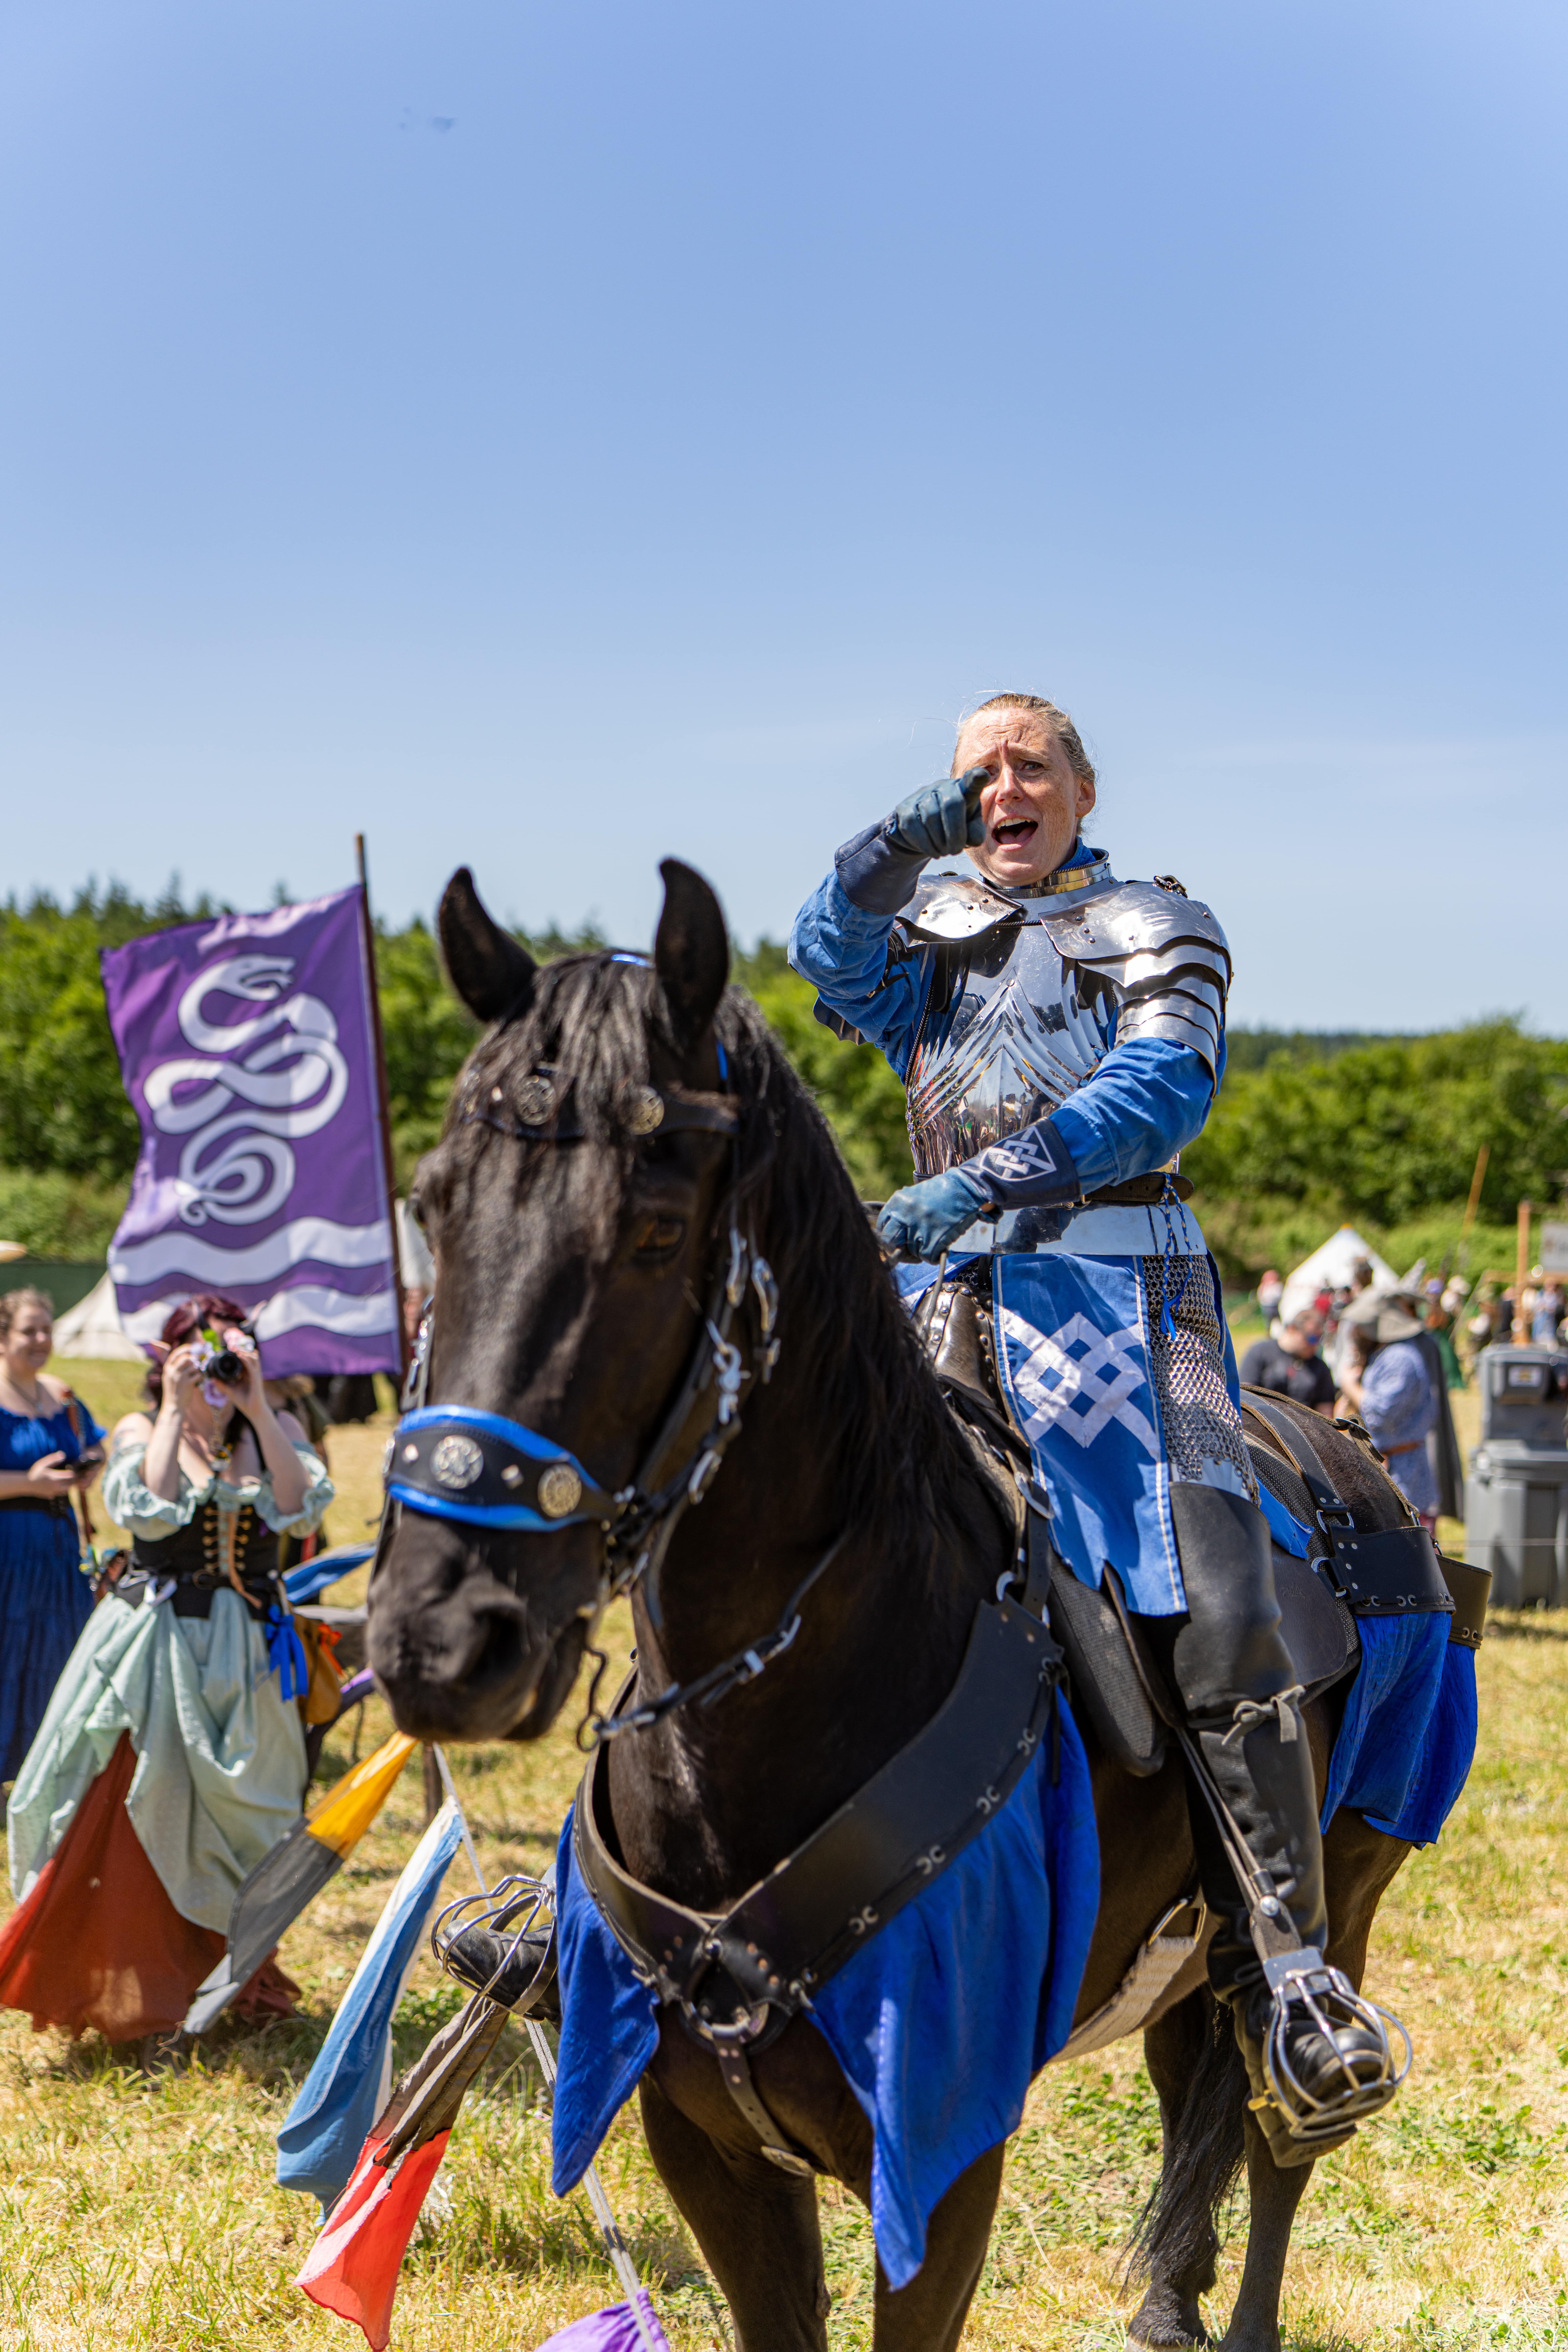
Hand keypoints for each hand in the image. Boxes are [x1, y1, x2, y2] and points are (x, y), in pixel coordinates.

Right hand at [25, 1450, 75, 1497]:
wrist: (25, 1484)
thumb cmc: (34, 1472)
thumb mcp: (42, 1463)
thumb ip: (53, 1458)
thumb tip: (63, 1454)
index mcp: (55, 1477)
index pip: (70, 1475)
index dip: (72, 1472)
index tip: (70, 1469)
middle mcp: (55, 1485)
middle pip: (70, 1484)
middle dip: (72, 1479)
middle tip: (71, 1475)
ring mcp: (53, 1492)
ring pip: (66, 1490)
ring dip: (68, 1485)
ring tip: (65, 1480)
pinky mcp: (50, 1495)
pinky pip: (59, 1494)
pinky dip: (61, 1490)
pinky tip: (57, 1486)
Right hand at [160, 1343, 203, 1410]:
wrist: (173, 1406)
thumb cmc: (173, 1391)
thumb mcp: (169, 1377)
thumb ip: (174, 1367)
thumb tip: (186, 1356)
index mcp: (167, 1369)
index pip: (175, 1354)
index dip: (185, 1348)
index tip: (192, 1346)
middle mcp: (172, 1372)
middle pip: (186, 1358)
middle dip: (194, 1357)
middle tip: (199, 1358)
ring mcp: (180, 1377)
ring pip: (193, 1365)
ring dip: (198, 1368)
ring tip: (196, 1373)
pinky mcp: (188, 1384)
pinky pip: (198, 1374)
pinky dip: (200, 1376)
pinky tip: (197, 1380)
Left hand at [218, 1327, 266, 1414]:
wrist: (253, 1411)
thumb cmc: (244, 1402)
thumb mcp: (230, 1391)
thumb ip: (222, 1385)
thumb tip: (212, 1379)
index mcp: (247, 1375)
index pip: (244, 1360)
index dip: (238, 1352)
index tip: (230, 1348)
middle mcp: (252, 1373)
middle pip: (250, 1356)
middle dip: (242, 1349)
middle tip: (232, 1345)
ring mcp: (255, 1375)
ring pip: (253, 1358)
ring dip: (245, 1352)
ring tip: (236, 1348)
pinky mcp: (256, 1379)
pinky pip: (252, 1367)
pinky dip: (246, 1360)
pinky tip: (240, 1355)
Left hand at [876, 1167, 994, 1260]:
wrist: (966, 1188)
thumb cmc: (943, 1192)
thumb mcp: (915, 1195)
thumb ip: (903, 1211)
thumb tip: (896, 1229)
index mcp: (898, 1202)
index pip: (882, 1226)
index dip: (889, 1236)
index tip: (896, 1240)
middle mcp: (905, 1215)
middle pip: (891, 1242)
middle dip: (899, 1248)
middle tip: (908, 1248)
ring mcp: (919, 1228)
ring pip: (911, 1251)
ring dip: (921, 1250)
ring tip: (931, 1240)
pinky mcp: (935, 1239)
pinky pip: (927, 1257)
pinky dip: (933, 1255)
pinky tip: (939, 1246)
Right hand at [883, 766, 988, 861]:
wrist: (922, 836)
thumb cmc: (953, 829)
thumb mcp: (969, 832)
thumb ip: (975, 834)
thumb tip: (972, 839)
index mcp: (963, 790)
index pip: (971, 781)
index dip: (976, 778)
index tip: (982, 775)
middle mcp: (942, 787)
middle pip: (951, 804)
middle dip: (955, 834)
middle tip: (955, 851)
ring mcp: (921, 794)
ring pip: (931, 816)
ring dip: (939, 842)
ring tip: (943, 852)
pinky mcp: (904, 807)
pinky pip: (913, 825)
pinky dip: (924, 843)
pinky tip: (931, 851)